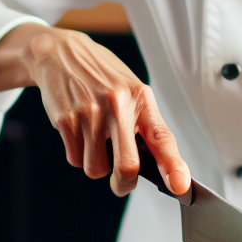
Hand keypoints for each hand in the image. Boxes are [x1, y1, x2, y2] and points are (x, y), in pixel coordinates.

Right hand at [0, 23, 190, 196]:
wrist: (61, 54)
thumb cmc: (101, 77)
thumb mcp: (130, 91)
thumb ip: (143, 125)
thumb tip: (156, 168)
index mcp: (141, 99)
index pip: (162, 138)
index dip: (173, 166)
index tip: (180, 187)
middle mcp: (118, 105)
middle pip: (127, 165)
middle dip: (124, 184)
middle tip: (122, 183)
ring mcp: (90, 113)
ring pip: (96, 168)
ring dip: (95, 165)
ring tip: (94, 140)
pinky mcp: (66, 119)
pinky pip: (75, 159)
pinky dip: (78, 155)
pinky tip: (78, 133)